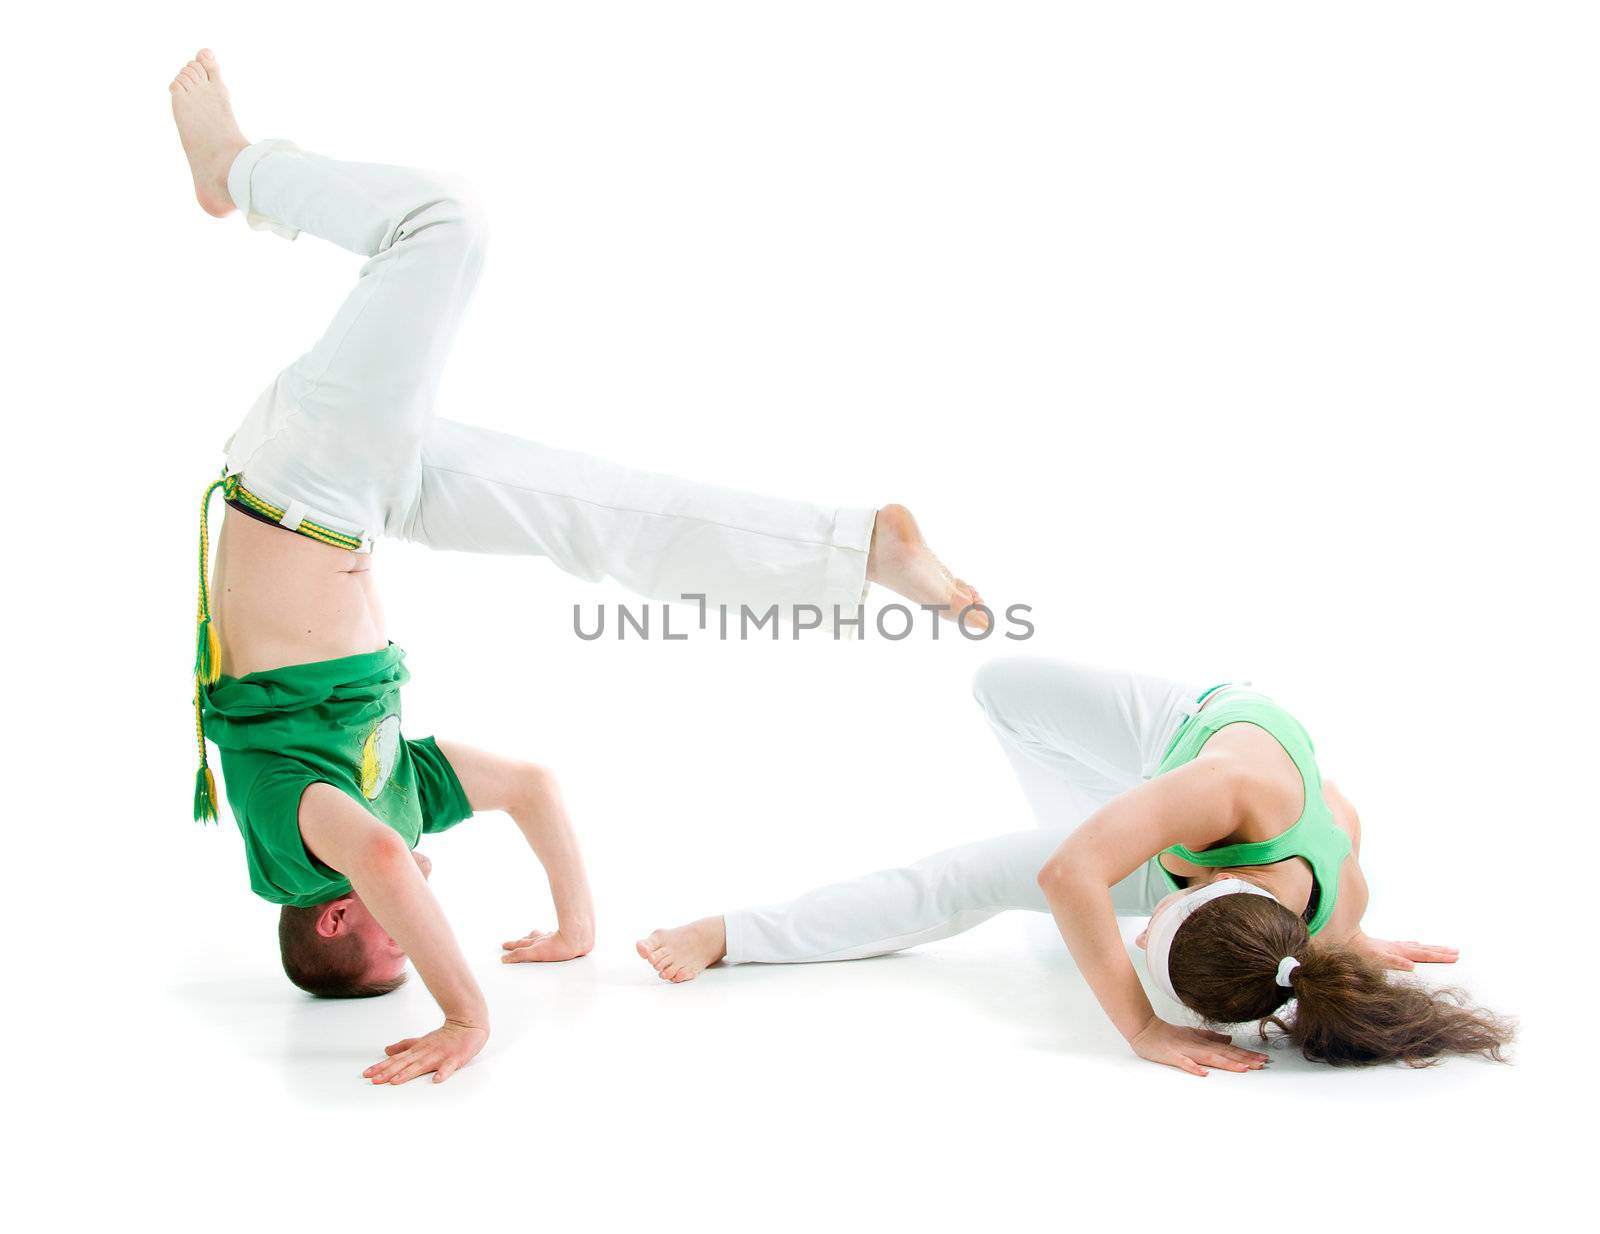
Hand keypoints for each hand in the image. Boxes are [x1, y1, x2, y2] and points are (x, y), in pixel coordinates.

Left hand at [363, 1019, 488, 1085]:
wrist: (469, 1025)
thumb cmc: (445, 1036)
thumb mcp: (422, 1040)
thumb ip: (404, 1046)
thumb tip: (386, 1051)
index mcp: (418, 1050)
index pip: (396, 1059)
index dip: (381, 1066)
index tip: (367, 1074)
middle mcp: (426, 1053)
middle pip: (405, 1063)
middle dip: (389, 1072)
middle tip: (375, 1080)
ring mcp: (440, 1056)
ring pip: (422, 1066)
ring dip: (408, 1074)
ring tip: (395, 1081)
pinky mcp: (455, 1059)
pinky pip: (449, 1067)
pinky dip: (443, 1073)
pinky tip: (436, 1080)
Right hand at [501, 925, 593, 962]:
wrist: (577, 940)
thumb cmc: (559, 947)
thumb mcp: (535, 953)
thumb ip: (520, 955)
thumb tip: (505, 958)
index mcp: (536, 942)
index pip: (520, 945)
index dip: (511, 946)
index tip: (504, 946)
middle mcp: (543, 939)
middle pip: (529, 938)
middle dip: (522, 940)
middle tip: (516, 941)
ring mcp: (553, 938)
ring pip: (541, 936)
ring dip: (535, 937)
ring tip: (533, 936)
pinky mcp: (564, 939)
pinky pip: (554, 936)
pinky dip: (550, 937)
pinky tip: (554, 938)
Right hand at [1129, 1017, 1269, 1076]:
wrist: (1146, 1029)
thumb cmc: (1170, 1034)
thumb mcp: (1194, 1034)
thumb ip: (1212, 1037)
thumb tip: (1231, 1039)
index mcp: (1204, 1043)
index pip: (1229, 1049)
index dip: (1246, 1054)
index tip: (1263, 1060)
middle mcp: (1198, 1046)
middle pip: (1224, 1053)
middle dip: (1244, 1059)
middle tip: (1262, 1065)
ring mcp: (1186, 1051)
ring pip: (1210, 1058)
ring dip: (1227, 1063)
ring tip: (1243, 1069)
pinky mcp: (1172, 1056)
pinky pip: (1184, 1063)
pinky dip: (1194, 1067)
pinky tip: (1203, 1073)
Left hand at [1350, 933, 1458, 970]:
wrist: (1343, 938)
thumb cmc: (1359, 952)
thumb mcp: (1377, 959)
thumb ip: (1394, 962)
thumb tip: (1412, 965)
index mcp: (1400, 952)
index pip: (1424, 955)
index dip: (1440, 957)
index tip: (1455, 957)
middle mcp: (1398, 948)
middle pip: (1424, 950)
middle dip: (1441, 952)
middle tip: (1457, 952)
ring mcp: (1393, 946)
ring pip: (1417, 947)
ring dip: (1432, 948)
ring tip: (1445, 947)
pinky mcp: (1386, 947)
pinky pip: (1406, 946)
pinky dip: (1415, 946)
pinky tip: (1417, 943)